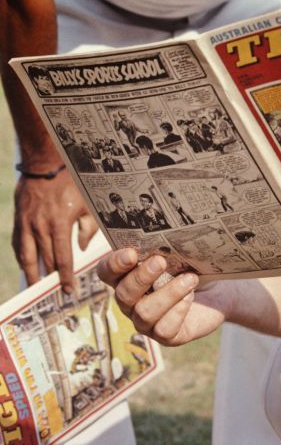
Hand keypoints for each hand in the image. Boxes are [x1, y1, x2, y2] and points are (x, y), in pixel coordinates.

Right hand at [14, 169, 98, 289]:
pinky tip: (26, 266)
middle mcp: (40, 227)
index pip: (62, 258)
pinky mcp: (19, 220)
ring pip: (28, 258)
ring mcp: (26, 224)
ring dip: (33, 275)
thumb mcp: (87, 202)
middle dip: (51, 279)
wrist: (45, 162)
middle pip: (45, 261)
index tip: (69, 290)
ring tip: (37, 288)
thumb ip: (87, 227)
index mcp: (59, 223)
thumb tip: (81, 248)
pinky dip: (22, 259)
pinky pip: (18, 246)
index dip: (66, 277)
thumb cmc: (71, 181)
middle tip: (55, 294)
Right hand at [98, 250, 226, 346]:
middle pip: (124, 294)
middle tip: (160, 262)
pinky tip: (190, 296)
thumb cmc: (192, 265)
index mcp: (127, 276)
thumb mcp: (180, 252)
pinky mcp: (166, 335)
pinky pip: (164, 329)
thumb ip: (167, 244)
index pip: (107, 272)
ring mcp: (146, 321)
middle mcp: (132, 301)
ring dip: (168, 293)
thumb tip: (167, 230)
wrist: (217, 289)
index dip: (114, 264)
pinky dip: (178, 310)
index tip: (132, 253)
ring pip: (144, 313)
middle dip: (141, 278)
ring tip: (190, 278)